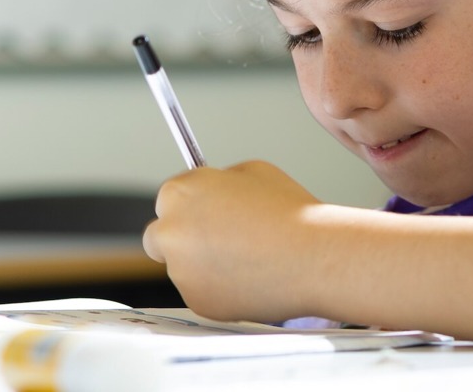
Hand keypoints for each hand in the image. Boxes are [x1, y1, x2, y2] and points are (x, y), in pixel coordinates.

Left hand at [143, 160, 327, 321]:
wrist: (312, 257)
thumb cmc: (290, 213)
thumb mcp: (253, 171)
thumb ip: (220, 182)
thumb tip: (214, 192)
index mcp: (179, 193)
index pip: (169, 198)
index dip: (192, 205)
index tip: (207, 212)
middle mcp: (170, 231)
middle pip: (160, 237)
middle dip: (182, 238)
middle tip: (216, 240)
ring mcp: (180, 271)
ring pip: (183, 269)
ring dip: (203, 266)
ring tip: (247, 260)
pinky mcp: (197, 301)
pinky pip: (202, 293)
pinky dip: (219, 289)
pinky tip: (251, 280)